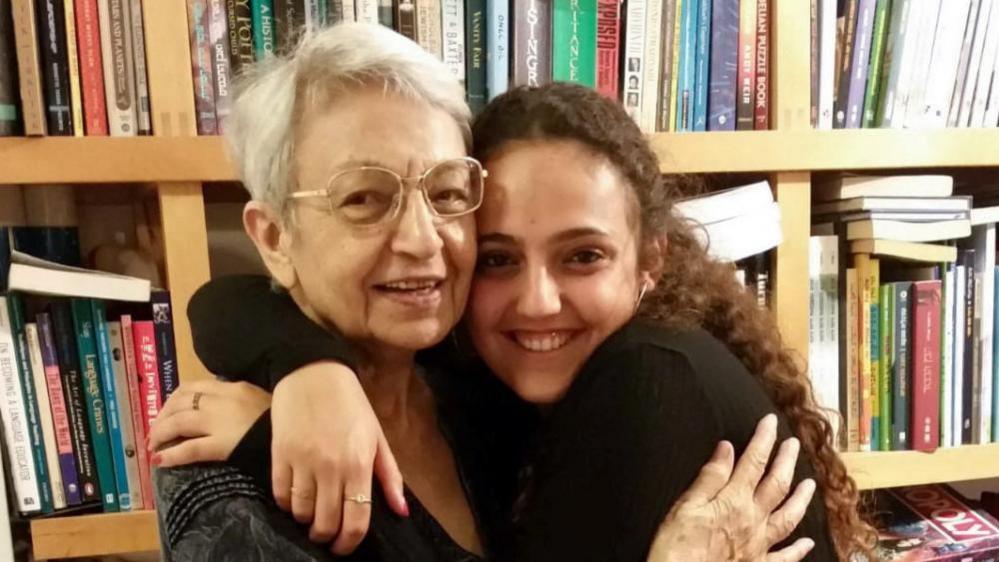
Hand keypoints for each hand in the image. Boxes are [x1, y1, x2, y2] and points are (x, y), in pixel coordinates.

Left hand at [148, 379, 271, 464]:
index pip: (194, 387)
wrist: (296, 440)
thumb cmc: (281, 422)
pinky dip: (171, 454)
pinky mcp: (221, 445)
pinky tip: (160, 460)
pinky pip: (190, 448)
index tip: (167, 410)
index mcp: (234, 387)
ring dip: (160, 433)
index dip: (174, 399)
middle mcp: (223, 401)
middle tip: (155, 430)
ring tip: (153, 444)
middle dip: (162, 416)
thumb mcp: (263, 401)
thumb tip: (222, 407)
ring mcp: (221, 422)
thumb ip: (242, 400)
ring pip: (179, 422)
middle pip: (181, 402)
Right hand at [269, 362, 405, 555]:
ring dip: (306, 520)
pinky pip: (280, 494)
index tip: (344, 547)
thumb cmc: (351, 404)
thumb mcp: (377, 436)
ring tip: (311, 514)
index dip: (349, 543)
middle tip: (327, 534)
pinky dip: (286, 504)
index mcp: (360, 464)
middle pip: (326, 523)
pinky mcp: (279, 455)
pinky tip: (294, 498)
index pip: (356, 520)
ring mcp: (303, 462)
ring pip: (300, 512)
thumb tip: (402, 512)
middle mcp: (331, 467)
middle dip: (326, 536)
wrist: (313, 371)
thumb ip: (390, 476)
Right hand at [647, 414, 817, 561]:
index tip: (770, 422)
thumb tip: (726, 449)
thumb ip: (709, 478)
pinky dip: (798, 550)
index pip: (753, 463)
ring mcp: (759, 545)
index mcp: (733, 502)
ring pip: (789, 517)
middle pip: (776, 485)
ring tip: (810, 484)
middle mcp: (752, 521)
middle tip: (794, 444)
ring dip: (801, 499)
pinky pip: (784, 557)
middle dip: (786, 461)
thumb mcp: (685, 507)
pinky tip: (807, 543)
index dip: (764, 440)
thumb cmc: (678, 549)